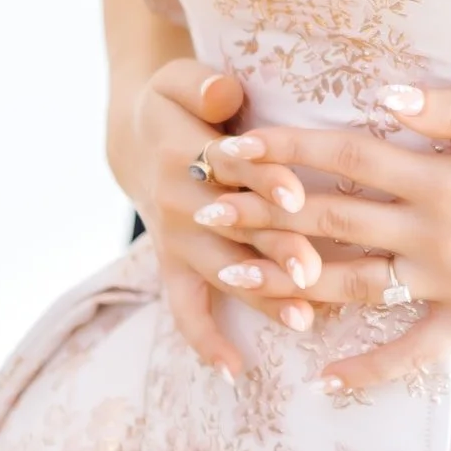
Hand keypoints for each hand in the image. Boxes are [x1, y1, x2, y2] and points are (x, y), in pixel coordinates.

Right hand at [118, 55, 329, 373]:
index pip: (228, 168)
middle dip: (272, 249)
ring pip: (222, 272)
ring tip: (304, 319)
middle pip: (232, 228)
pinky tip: (235, 372)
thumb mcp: (180, 79)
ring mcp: (178, 240)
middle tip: (312, 268)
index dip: (262, 181)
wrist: (137, 140)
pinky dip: (205, 341)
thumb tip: (224, 94)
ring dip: (260, 296)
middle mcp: (179, 202)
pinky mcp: (176, 266)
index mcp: (184, 151)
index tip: (296, 195)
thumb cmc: (179, 104)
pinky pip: (185, 309)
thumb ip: (202, 85)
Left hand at [192, 82, 450, 396]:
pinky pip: (410, 352)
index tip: (234, 143)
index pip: (348, 158)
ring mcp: (450, 286)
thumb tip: (381, 94)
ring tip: (230, 276)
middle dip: (262, 211)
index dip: (286, 149)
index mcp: (445, 180)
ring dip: (289, 280)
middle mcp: (436, 236)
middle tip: (201, 204)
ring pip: (353, 285)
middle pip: (331, 221)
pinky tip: (325, 379)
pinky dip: (368, 368)